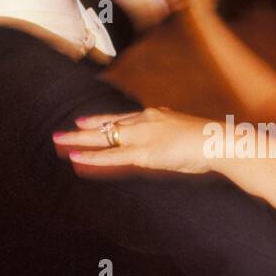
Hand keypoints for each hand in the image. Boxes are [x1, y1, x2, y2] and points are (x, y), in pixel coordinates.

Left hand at [53, 107, 212, 175]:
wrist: (217, 141)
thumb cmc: (210, 141)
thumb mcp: (187, 134)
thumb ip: (173, 138)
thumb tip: (171, 144)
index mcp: (155, 115)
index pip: (122, 117)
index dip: (101, 120)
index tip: (85, 120)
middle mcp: (145, 121)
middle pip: (107, 124)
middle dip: (83, 129)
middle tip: (61, 132)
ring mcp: (142, 136)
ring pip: (103, 137)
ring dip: (79, 141)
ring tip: (57, 143)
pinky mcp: (143, 153)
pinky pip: (112, 156)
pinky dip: (92, 158)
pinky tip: (76, 159)